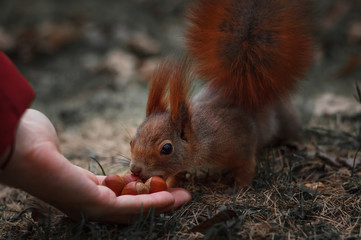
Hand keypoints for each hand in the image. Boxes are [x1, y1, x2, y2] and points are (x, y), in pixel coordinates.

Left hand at [0, 109, 190, 222]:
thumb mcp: (55, 150)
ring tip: (183, 197)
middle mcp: (86, 202)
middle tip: (180, 194)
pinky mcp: (94, 204)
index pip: (116, 194)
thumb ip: (62, 151)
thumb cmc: (30, 141)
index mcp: (80, 188)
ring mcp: (90, 206)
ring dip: (162, 204)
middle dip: (157, 200)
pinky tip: (172, 198)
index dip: (139, 190)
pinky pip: (131, 207)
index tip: (158, 181)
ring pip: (134, 211)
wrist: (13, 145)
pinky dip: (154, 204)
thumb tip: (52, 141)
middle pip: (130, 206)